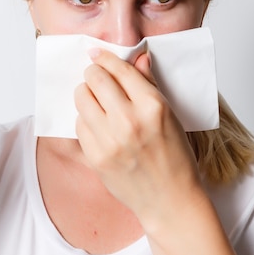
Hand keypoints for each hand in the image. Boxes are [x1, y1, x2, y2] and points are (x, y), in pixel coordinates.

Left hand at [74, 49, 201, 225]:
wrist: (169, 200)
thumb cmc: (174, 157)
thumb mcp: (170, 115)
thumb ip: (149, 84)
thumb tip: (137, 58)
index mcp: (153, 106)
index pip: (119, 69)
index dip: (105, 58)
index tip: (97, 55)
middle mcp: (129, 121)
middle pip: (95, 79)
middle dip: (93, 73)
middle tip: (95, 76)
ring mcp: (110, 140)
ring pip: (81, 98)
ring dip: (86, 94)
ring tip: (96, 101)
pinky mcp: (96, 157)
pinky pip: (79, 124)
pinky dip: (86, 120)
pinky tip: (98, 125)